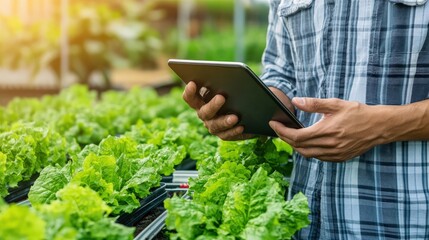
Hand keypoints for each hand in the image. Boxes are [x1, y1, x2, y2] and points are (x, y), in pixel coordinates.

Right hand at [182, 81, 252, 139]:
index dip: (189, 92)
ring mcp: (212, 125)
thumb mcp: (226, 87)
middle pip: (204, 112)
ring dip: (224, 121)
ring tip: (234, 117)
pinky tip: (241, 126)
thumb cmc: (231, 93)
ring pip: (215, 125)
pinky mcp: (223, 134)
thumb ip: (221, 84)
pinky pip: (226, 134)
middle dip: (212, 105)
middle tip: (221, 97)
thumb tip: (226, 78)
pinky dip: (234, 131)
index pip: (190, 98)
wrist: (246, 111)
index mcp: (200, 101)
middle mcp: (204, 114)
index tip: (192, 83)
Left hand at [269, 97, 385, 161]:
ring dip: (295, 146)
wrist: (380, 127)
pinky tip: (306, 142)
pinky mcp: (339, 158)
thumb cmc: (358, 113)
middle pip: (298, 147)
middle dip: (285, 138)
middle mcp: (328, 146)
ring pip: (307, 154)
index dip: (282, 131)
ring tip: (289, 135)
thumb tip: (296, 101)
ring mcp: (334, 154)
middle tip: (278, 128)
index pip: (296, 136)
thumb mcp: (335, 104)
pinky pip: (317, 158)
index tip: (273, 124)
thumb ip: (314, 104)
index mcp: (326, 132)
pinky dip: (307, 151)